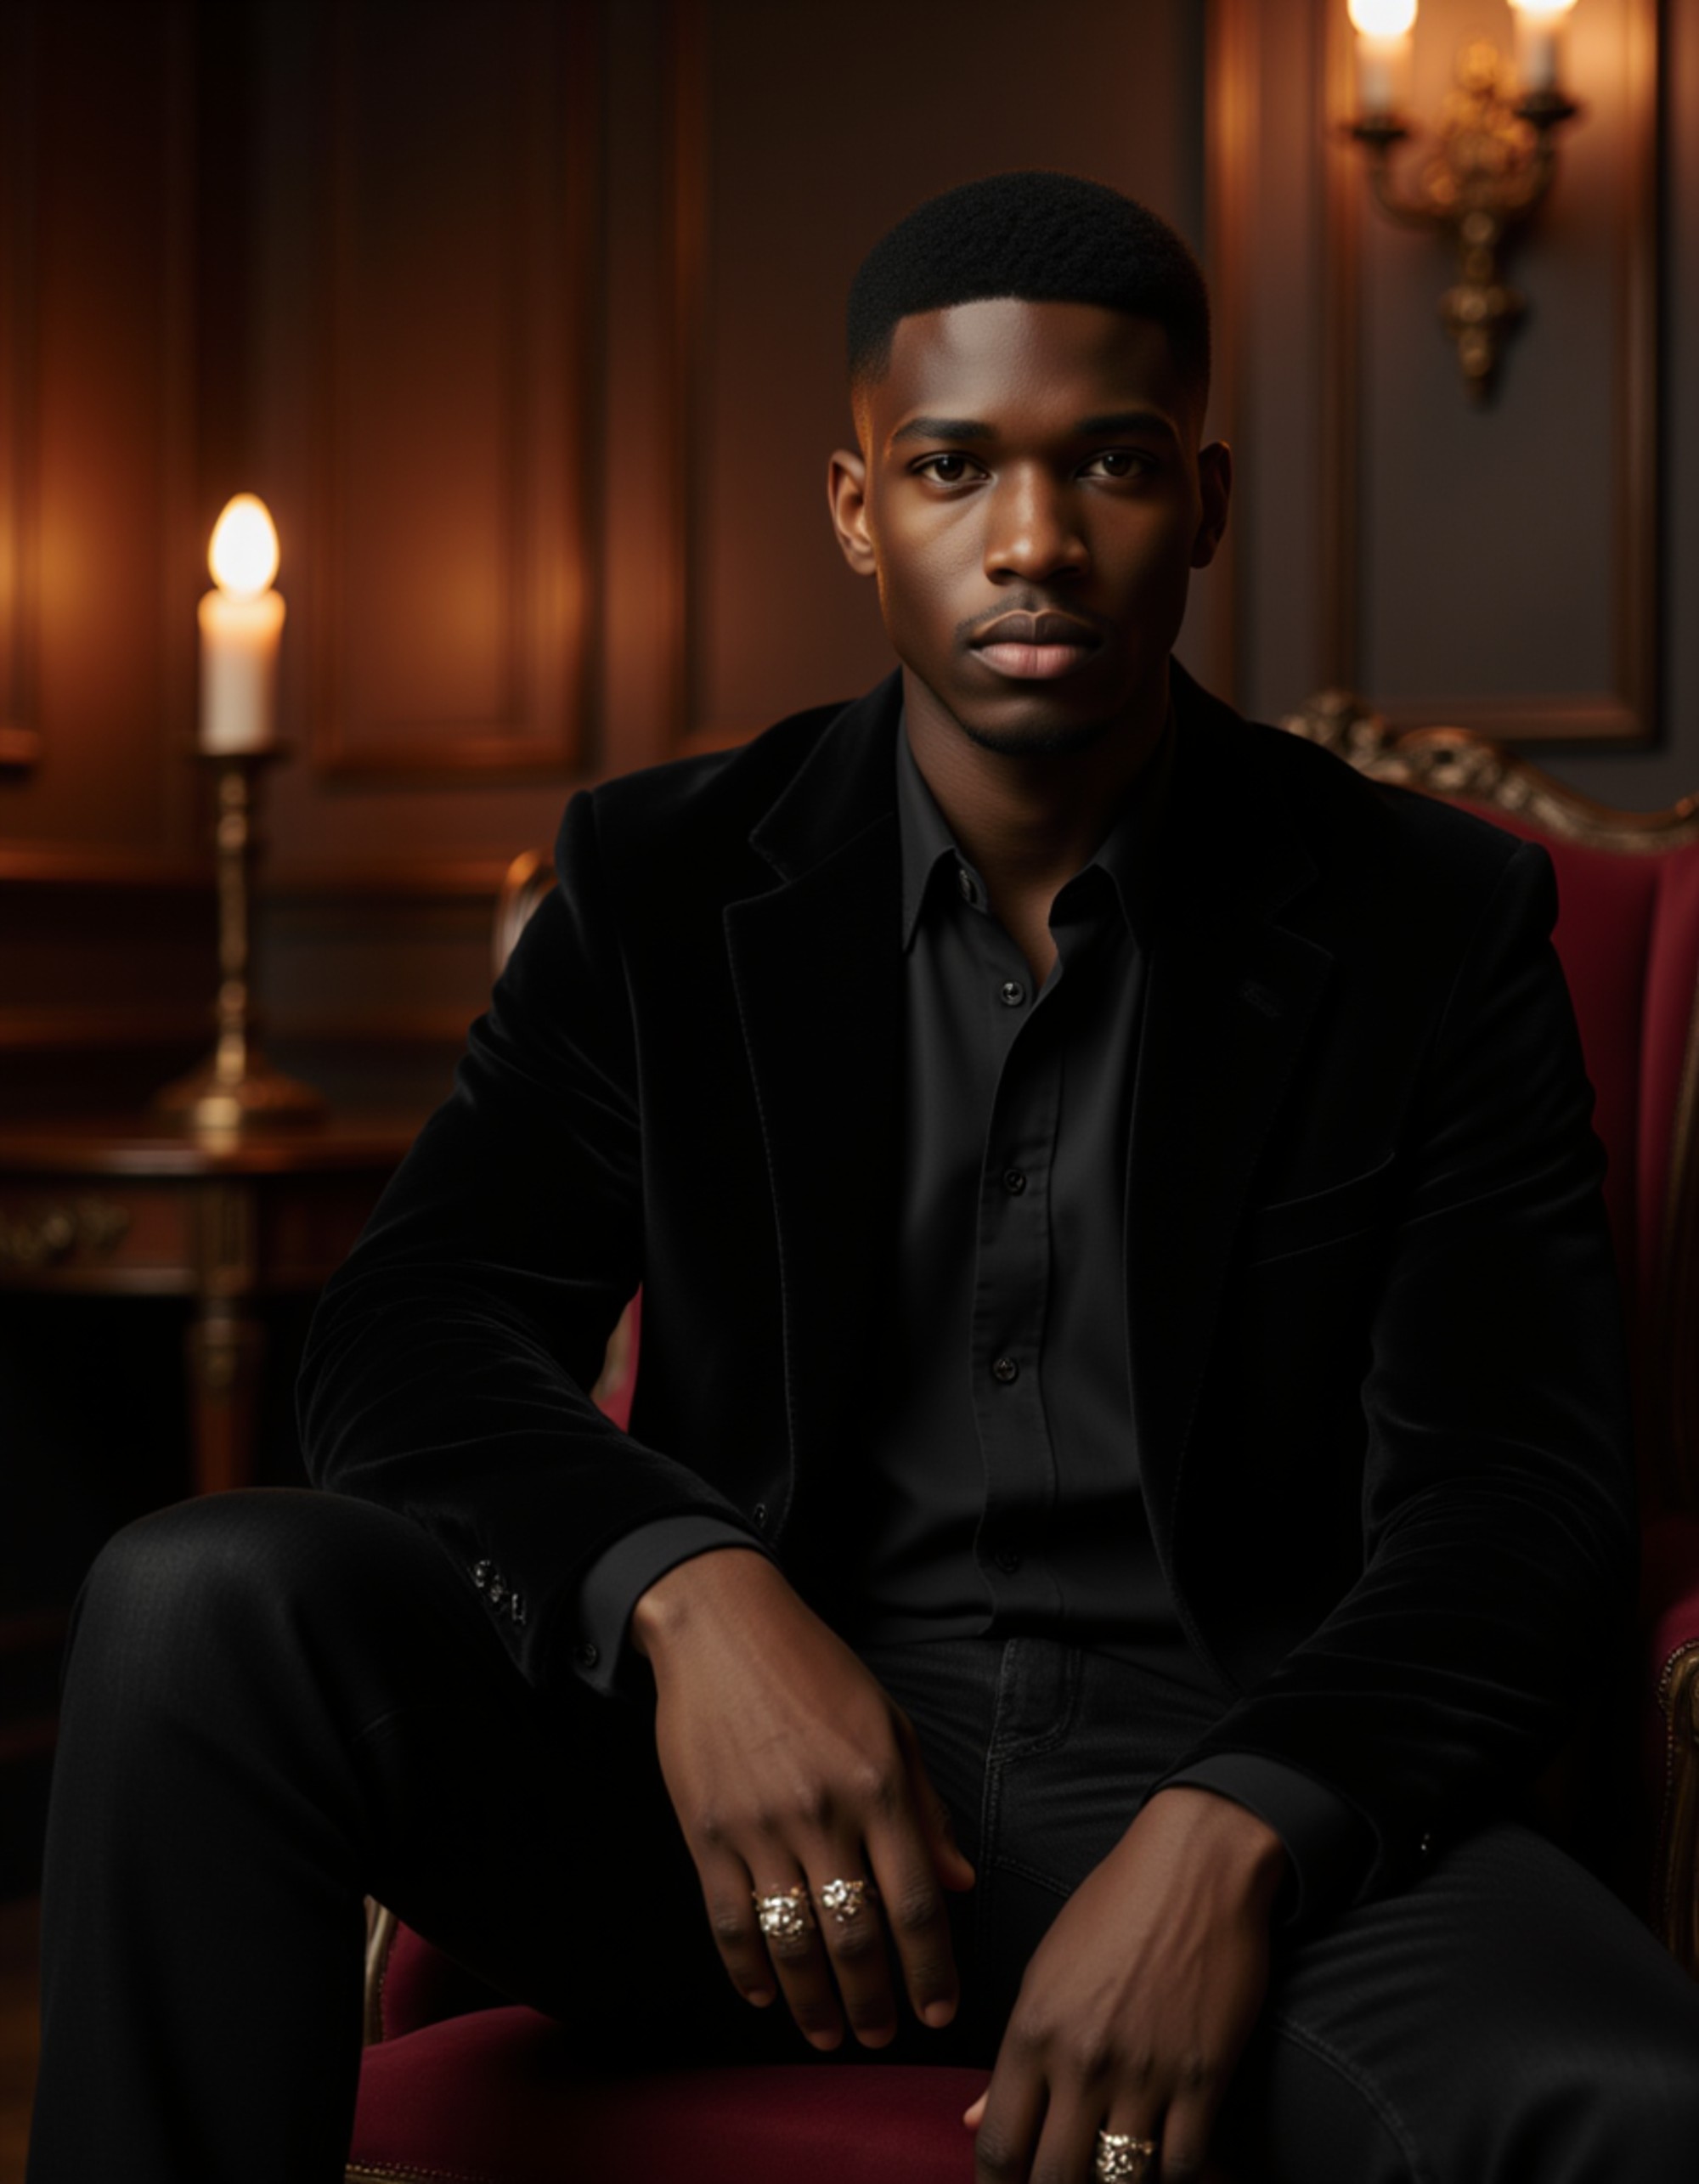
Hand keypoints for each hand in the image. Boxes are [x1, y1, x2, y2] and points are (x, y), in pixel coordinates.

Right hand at [632, 1547, 975, 2049]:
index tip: (938, 2011)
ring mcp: (760, 1825)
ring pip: (793, 1941)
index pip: (915, 1901)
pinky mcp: (706, 1831)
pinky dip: (748, 1969)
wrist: (722, 1626)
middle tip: (881, 2036)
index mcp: (878, 1785)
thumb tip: (961, 1882)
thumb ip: (925, 1808)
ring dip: (814, 2003)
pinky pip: (730, 1919)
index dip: (931, 1969)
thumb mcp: (890, 1724)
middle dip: (873, 2002)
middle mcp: (823, 1812)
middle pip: (856, 1936)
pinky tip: (765, 1994)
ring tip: (829, 2034)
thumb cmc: (815, 1669)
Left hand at [962, 1787, 1283, 2182]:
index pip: (1000, 2146)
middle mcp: (1083, 2059)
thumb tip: (972, 2120)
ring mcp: (1145, 2072)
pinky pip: (1182, 2164)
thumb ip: (1014, 2053)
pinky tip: (1160, 2163)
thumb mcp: (1047, 1968)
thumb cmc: (1114, 1906)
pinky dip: (1170, 2175)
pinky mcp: (1203, 2076)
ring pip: (1118, 2182)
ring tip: (1107, 2176)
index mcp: (1033, 2029)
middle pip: (1053, 2179)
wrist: (1196, 1864)